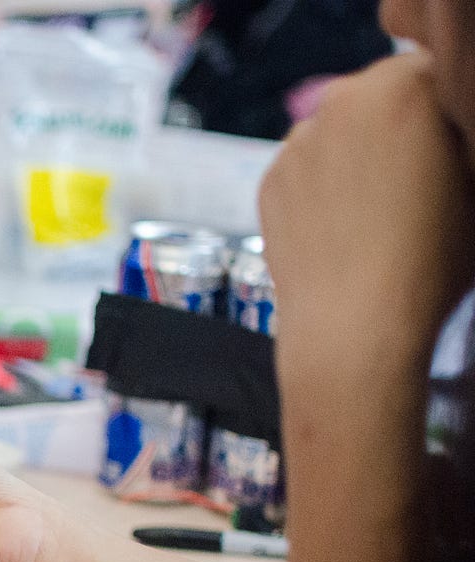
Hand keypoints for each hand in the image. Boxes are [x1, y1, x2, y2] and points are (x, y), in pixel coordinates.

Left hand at [260, 53, 474, 394]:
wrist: (353, 329)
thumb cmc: (429, 262)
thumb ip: (458, 139)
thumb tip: (445, 136)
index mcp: (399, 91)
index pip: (429, 69)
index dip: (443, 110)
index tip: (449, 146)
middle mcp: (336, 106)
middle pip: (377, 97)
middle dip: (397, 127)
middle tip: (418, 179)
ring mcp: (295, 145)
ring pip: (338, 133)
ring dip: (357, 154)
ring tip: (380, 211)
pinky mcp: (268, 183)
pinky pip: (307, 168)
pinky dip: (324, 185)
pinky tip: (345, 227)